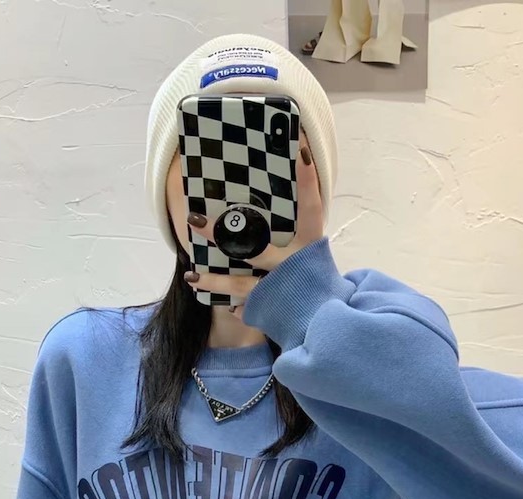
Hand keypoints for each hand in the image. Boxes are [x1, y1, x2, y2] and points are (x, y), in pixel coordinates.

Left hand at [184, 144, 323, 320]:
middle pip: (252, 246)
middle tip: (192, 219)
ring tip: (191, 276)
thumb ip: (301, 232)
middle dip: (220, 234)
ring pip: (240, 283)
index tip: (300, 149)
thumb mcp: (316, 253)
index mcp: (310, 246)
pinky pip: (249, 308)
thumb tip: (290, 194)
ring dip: (214, 281)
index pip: (310, 206)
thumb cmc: (321, 282)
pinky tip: (229, 307)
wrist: (332, 324)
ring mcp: (280, 289)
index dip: (307, 180)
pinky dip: (239, 308)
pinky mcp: (271, 310)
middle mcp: (293, 264)